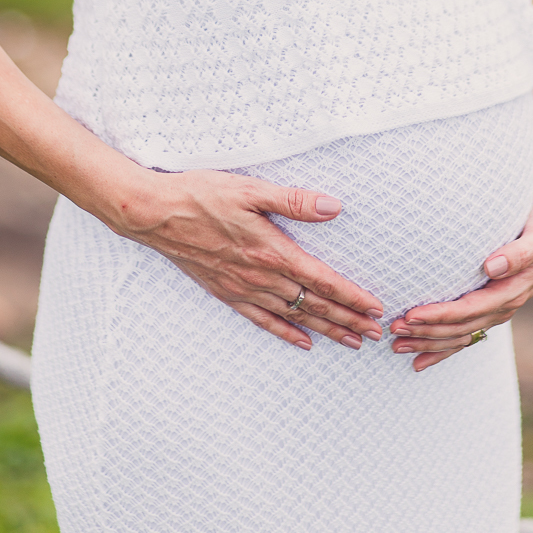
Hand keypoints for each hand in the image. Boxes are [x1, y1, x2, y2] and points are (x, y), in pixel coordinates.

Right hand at [109, 168, 384, 351]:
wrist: (155, 214)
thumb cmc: (202, 195)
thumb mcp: (251, 190)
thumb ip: (293, 201)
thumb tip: (334, 207)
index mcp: (272, 251)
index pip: (322, 279)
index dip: (351, 295)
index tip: (375, 308)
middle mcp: (261, 276)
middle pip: (314, 303)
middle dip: (348, 319)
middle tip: (376, 333)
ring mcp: (243, 288)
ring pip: (294, 315)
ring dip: (326, 329)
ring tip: (352, 342)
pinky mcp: (226, 292)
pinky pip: (262, 319)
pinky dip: (285, 332)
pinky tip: (302, 341)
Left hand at [388, 199, 532, 371]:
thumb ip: (519, 252)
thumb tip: (491, 266)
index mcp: (512, 291)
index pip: (470, 309)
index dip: (441, 315)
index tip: (412, 315)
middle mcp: (504, 305)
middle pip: (461, 327)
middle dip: (427, 332)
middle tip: (394, 330)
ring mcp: (497, 309)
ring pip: (460, 335)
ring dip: (429, 342)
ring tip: (397, 345)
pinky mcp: (490, 307)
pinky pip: (466, 334)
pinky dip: (442, 349)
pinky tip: (420, 360)